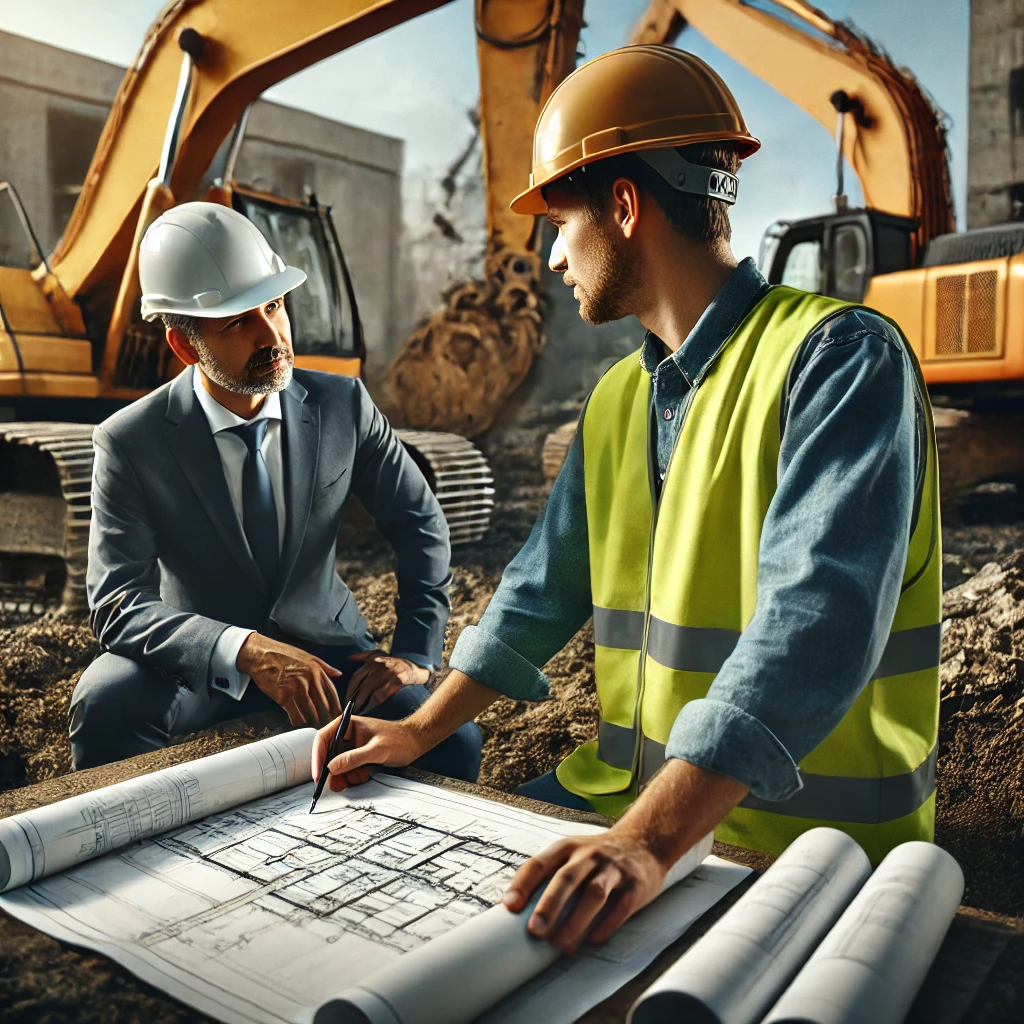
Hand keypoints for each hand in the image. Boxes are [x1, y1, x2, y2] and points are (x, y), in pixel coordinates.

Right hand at [237, 634, 342, 727]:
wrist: (261, 654)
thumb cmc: (284, 654)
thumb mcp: (308, 656)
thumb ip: (325, 667)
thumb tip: (339, 674)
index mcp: (317, 671)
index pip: (332, 694)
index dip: (336, 707)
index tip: (336, 715)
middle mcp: (309, 680)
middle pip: (323, 706)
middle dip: (326, 718)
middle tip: (325, 724)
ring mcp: (296, 689)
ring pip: (310, 713)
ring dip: (312, 721)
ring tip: (313, 725)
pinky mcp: (283, 697)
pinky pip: (295, 715)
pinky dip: (298, 720)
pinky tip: (298, 721)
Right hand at [311, 715, 426, 790]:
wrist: (416, 743)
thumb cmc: (400, 740)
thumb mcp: (377, 750)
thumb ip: (354, 758)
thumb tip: (330, 767)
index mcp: (347, 724)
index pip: (323, 739)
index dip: (317, 757)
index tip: (319, 775)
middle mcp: (346, 735)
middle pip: (328, 755)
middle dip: (333, 772)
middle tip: (338, 785)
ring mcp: (352, 747)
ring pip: (337, 766)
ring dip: (345, 776)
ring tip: (360, 776)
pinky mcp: (358, 757)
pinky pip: (347, 770)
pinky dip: (353, 777)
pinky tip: (365, 775)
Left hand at [345, 650, 429, 713]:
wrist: (417, 666)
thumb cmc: (396, 662)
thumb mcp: (380, 654)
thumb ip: (364, 655)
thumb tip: (349, 658)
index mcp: (372, 661)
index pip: (356, 677)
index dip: (349, 690)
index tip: (346, 699)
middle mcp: (379, 666)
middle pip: (361, 686)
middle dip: (354, 699)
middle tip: (350, 708)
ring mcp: (388, 673)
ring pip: (369, 692)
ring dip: (361, 703)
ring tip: (357, 711)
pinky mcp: (397, 681)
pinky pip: (381, 695)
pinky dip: (372, 703)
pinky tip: (368, 709)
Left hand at [501, 829, 667, 955]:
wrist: (643, 843)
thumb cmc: (597, 857)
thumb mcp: (571, 856)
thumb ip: (549, 877)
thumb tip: (517, 911)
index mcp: (567, 848)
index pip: (540, 863)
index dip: (523, 884)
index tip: (510, 906)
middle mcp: (589, 854)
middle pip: (566, 879)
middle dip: (549, 906)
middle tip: (535, 931)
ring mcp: (613, 868)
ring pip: (593, 893)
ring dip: (576, 921)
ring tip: (561, 945)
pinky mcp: (634, 884)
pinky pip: (621, 906)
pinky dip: (607, 924)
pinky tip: (594, 940)